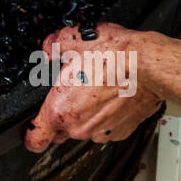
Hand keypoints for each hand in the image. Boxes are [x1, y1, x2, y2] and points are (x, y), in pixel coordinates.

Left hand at [24, 23, 163, 151]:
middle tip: (72, 95)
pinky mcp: (121, 133)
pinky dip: (105, 117)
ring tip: (96, 90)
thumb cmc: (115, 56)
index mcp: (61, 110)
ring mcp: (101, 132)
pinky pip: (105, 128)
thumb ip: (53, 46)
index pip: (34, 140)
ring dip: (85, 116)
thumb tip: (48, 49)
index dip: (30, 133)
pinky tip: (111, 96)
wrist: (150, 67)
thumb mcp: (74, 40)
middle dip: (61, 118)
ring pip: (84, 129)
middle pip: (59, 133)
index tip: (32, 127)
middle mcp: (79, 127)